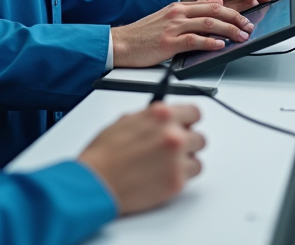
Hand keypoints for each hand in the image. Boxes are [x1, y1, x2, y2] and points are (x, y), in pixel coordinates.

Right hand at [79, 103, 204, 214]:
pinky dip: (180, 177)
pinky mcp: (176, 181)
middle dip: (186, 143)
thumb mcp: (125, 121)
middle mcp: (172, 134)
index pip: (194, 113)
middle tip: (172, 150)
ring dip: (185, 161)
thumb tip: (163, 119)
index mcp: (161, 114)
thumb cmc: (104, 154)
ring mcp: (177, 159)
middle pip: (199, 137)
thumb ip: (151, 118)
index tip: (187, 126)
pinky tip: (162, 176)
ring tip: (165, 165)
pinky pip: (190, 176)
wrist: (95, 182)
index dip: (189, 121)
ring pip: (197, 158)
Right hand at [111, 0, 256, 67]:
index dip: (231, 11)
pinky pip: (194, 40)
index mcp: (178, 8)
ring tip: (242, 36)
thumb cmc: (143, 34)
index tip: (245, 17)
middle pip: (214, 12)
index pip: (211, 5)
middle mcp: (178, 14)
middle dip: (235, 19)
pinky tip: (220, 45)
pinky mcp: (169, 42)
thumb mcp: (168, 17)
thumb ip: (191, 11)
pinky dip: (209, 42)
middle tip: (249, 26)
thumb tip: (214, 3)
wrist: (121, 43)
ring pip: (208, 24)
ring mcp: (173, 27)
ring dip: (228, 30)